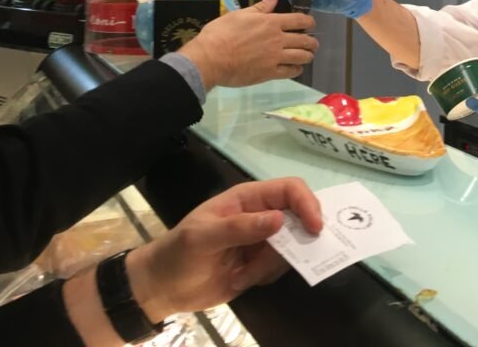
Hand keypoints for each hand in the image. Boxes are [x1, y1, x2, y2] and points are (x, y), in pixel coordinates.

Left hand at [127, 178, 322, 321]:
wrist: (162, 289)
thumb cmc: (177, 254)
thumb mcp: (202, 238)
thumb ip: (240, 228)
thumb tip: (280, 219)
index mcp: (248, 198)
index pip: (289, 190)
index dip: (307, 204)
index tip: (315, 228)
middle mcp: (261, 215)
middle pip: (298, 218)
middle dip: (294, 241)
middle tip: (278, 259)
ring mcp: (262, 241)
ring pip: (291, 247)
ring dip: (269, 265)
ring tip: (240, 274)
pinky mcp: (261, 264)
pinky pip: (280, 267)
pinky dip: (263, 277)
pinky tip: (238, 279)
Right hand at [178, 0, 317, 88]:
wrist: (210, 58)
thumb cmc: (220, 34)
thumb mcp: (239, 15)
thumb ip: (260, 8)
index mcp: (271, 23)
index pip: (299, 21)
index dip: (310, 22)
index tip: (311, 25)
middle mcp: (278, 40)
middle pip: (305, 41)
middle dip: (312, 42)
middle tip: (312, 44)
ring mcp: (275, 57)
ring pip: (302, 57)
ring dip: (308, 56)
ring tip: (307, 56)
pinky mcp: (270, 73)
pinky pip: (291, 72)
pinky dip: (297, 69)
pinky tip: (296, 68)